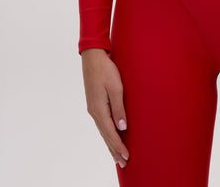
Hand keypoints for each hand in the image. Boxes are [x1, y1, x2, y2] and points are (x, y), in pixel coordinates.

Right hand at [81, 48, 129, 167]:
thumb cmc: (106, 70)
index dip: (119, 146)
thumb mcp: (116, 87)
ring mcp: (93, 108)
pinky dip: (106, 133)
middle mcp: (94, 111)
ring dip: (110, 143)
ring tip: (117, 155)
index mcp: (99, 109)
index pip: (110, 133)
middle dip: (114, 149)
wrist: (93, 57)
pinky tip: (109, 135)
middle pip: (105, 135)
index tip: (126, 157)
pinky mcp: (94, 103)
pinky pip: (101, 123)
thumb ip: (119, 108)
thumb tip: (122, 128)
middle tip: (123, 162)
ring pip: (102, 130)